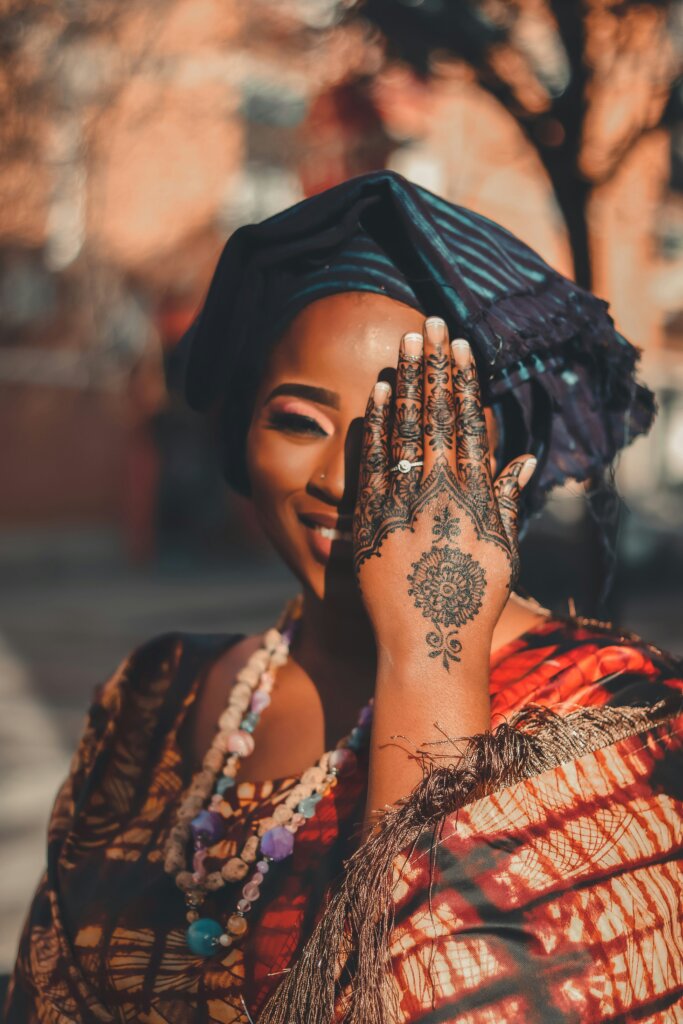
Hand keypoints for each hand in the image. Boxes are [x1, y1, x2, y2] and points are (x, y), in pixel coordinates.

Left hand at [353, 317, 535, 670]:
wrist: (427, 641)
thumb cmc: (472, 599)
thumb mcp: (503, 548)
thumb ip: (507, 499)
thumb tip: (519, 458)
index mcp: (474, 490)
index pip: (468, 421)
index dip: (464, 380)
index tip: (461, 346)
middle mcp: (440, 486)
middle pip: (435, 412)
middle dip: (433, 365)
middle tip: (430, 323)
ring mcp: (403, 498)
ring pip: (404, 426)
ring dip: (405, 380)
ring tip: (406, 342)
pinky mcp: (371, 514)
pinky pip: (373, 458)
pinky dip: (375, 423)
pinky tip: (376, 391)